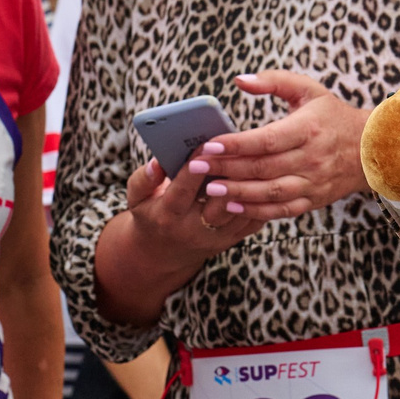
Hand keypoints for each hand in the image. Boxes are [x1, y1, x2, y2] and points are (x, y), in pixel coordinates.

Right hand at [118, 147, 267, 266]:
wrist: (165, 252)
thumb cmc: (151, 214)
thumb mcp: (137, 199)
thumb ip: (142, 180)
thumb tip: (156, 163)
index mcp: (168, 217)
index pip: (183, 192)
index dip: (194, 170)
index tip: (204, 145)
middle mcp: (194, 230)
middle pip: (218, 203)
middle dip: (228, 175)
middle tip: (238, 149)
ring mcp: (217, 237)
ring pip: (240, 210)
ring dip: (249, 184)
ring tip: (254, 157)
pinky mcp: (234, 239)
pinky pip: (253, 217)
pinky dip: (260, 197)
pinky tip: (261, 176)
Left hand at [191, 71, 371, 220]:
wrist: (372, 149)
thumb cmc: (333, 116)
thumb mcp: (308, 90)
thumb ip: (273, 81)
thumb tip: (239, 80)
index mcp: (308, 129)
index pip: (266, 139)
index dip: (236, 144)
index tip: (209, 144)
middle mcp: (312, 158)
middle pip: (263, 167)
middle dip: (226, 168)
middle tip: (196, 167)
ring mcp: (313, 182)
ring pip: (270, 192)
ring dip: (237, 192)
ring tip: (209, 189)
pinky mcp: (313, 200)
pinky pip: (281, 210)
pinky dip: (256, 211)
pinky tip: (233, 205)